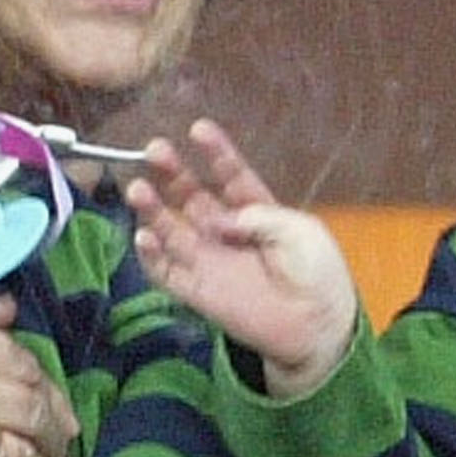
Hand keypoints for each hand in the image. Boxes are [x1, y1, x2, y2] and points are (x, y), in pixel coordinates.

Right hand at [127, 119, 358, 398]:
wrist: (317, 328)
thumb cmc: (318, 274)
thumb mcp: (302, 231)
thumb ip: (261, 216)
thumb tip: (220, 219)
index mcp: (256, 210)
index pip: (230, 176)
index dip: (215, 153)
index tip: (198, 129)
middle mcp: (227, 231)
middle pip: (192, 196)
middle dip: (173, 173)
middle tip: (153, 150)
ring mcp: (210, 260)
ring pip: (171, 230)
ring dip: (152, 209)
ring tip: (137, 189)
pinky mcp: (197, 291)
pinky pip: (166, 272)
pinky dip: (150, 255)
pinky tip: (143, 236)